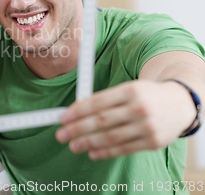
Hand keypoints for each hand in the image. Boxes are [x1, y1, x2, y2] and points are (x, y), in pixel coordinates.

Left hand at [55, 80, 195, 159]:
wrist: (180, 104)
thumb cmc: (146, 95)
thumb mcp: (129, 88)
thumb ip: (106, 99)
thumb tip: (76, 111)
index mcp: (131, 90)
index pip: (98, 102)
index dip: (78, 111)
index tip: (63, 118)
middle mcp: (140, 108)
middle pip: (102, 121)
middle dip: (77, 128)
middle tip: (62, 134)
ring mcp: (148, 126)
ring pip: (111, 137)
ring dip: (88, 143)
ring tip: (74, 145)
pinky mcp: (153, 142)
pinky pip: (125, 149)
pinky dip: (106, 152)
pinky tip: (92, 153)